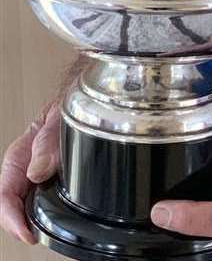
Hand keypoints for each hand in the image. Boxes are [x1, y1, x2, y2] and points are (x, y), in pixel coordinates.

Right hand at [0, 101, 60, 244]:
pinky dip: (43, 212)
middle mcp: (26, 164)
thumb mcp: (62, 114)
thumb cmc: (71, 99)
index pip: (5, 193)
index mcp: (22, 152)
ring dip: (31, 220)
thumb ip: (49, 140)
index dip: (12, 217)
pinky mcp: (53, 174)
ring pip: (25, 204)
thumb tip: (37, 171)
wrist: (86, 91)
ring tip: (43, 234)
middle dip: (19, 225)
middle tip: (35, 238)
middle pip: (11, 204)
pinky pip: (42, 198)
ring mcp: (38, 171)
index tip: (25, 231)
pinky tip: (55, 219)